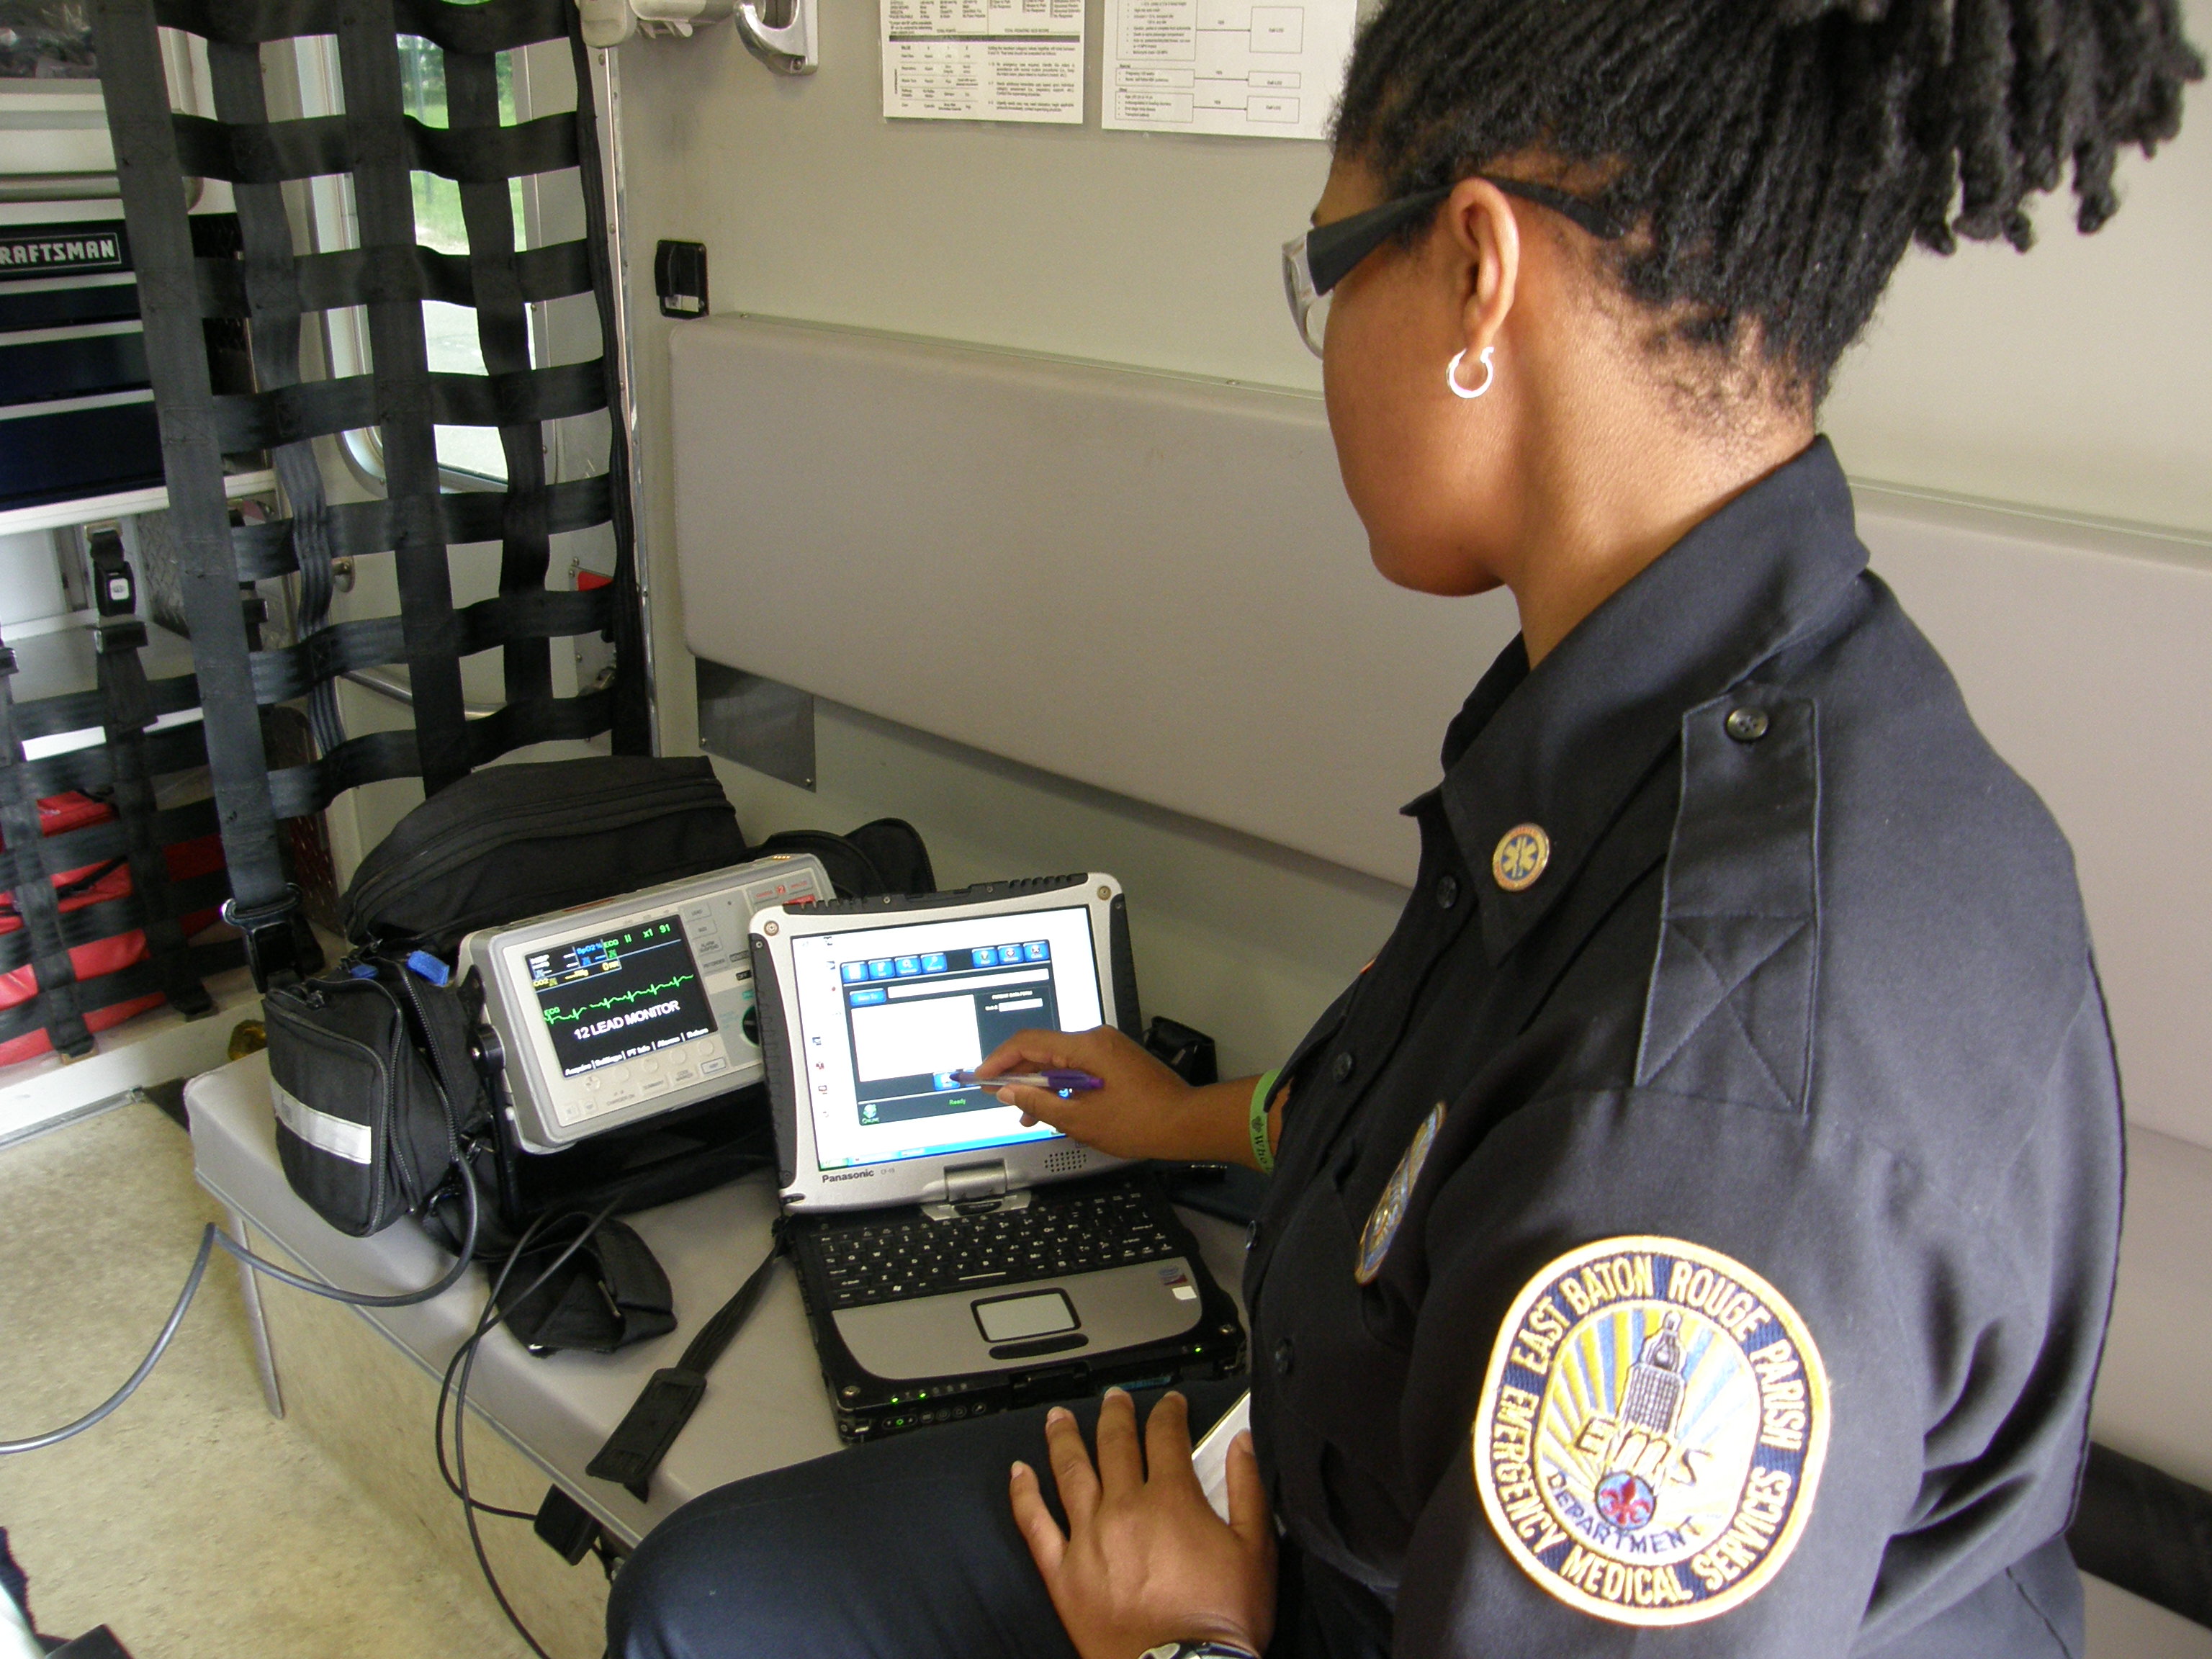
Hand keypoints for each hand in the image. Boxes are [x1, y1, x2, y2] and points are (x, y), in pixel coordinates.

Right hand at [973, 1026, 1252, 1163]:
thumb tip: (1009, 1091)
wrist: (1187, 1124)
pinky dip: (1063, 1084)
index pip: (1029, 1042)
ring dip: (1041, 1084)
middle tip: (997, 1096)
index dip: (1000, 1060)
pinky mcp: (1118, 1061)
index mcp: (1087, 1047)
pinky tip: (1056, 1108)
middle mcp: (1098, 1040)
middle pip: (1044, 1048)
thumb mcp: (1080, 1120)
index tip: (982, 1077)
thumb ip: (1040, 1103)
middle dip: (1018, 1074)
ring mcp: (1110, 1049)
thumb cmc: (1142, 1123)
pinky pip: (1080, 1066)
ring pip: (1061, 1060)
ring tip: (1027, 1114)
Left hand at [1011, 1390, 1275, 1658]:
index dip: (1168, 1412)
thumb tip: (1242, 1442)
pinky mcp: (1064, 1572)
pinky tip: (1018, 1473)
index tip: (1169, 1403)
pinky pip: (1035, 1524)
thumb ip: (1248, 1488)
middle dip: (1115, 1414)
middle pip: (1115, 1444)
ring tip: (1058, 1417)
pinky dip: (1024, 1494)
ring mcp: (1089, 1538)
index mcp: (1171, 1499)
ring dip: (1064, 1438)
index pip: (1165, 1436)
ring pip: (1071, 1471)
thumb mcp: (1256, 1549)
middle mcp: (1125, 1509)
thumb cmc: (1221, 1619)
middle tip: (1114, 1399)